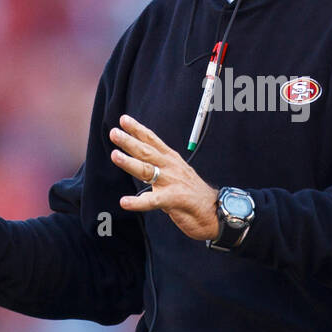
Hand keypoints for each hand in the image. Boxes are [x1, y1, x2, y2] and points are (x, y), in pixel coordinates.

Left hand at [110, 114, 219, 240]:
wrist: (217, 211)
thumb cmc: (194, 195)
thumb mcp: (177, 175)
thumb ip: (159, 170)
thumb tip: (141, 167)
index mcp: (172, 160)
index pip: (153, 141)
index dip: (138, 130)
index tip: (123, 120)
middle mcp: (171, 168)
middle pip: (147, 152)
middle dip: (129, 141)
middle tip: (114, 133)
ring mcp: (172, 183)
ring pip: (147, 170)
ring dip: (130, 162)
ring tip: (115, 156)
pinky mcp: (175, 200)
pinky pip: (153, 200)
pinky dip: (138, 202)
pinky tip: (125, 202)